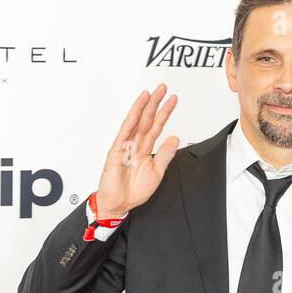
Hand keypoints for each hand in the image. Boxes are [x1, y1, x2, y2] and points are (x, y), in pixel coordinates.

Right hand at [95, 84, 178, 216]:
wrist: (120, 204)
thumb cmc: (134, 191)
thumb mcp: (157, 173)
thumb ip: (165, 155)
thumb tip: (175, 139)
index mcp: (145, 149)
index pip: (156, 126)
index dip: (165, 113)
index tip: (173, 100)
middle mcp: (135, 144)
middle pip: (147, 120)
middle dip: (155, 104)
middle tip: (162, 88)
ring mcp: (125, 146)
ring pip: (135, 123)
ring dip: (142, 107)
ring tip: (149, 94)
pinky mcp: (116, 152)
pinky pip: (124, 134)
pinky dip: (130, 122)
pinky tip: (136, 111)